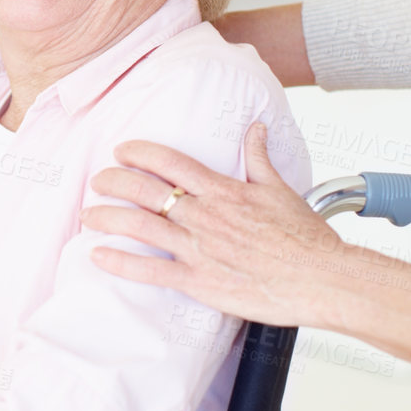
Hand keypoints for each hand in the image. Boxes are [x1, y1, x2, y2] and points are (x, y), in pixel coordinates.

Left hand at [81, 122, 345, 327]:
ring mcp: (199, 248)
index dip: (139, 152)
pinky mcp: (199, 282)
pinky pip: (150, 271)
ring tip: (89, 213)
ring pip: (140, 226)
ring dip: (107, 217)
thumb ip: (259, 158)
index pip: (170, 162)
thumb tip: (255, 128)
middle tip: (97, 180)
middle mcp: (205, 215)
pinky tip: (98, 255)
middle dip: (113, 181)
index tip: (122, 151)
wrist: (322, 279)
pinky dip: (120, 262)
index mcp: (223, 191)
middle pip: (145, 190)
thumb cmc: (306, 239)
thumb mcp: (281, 188)